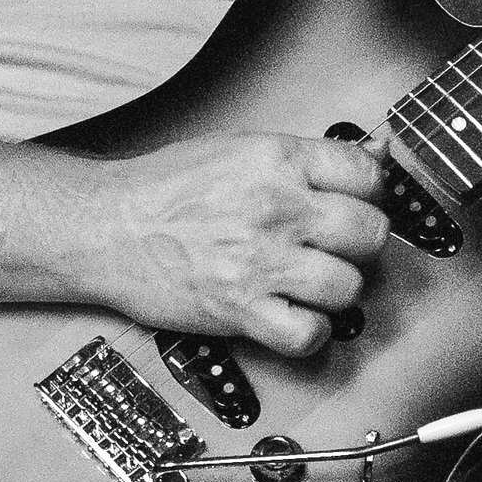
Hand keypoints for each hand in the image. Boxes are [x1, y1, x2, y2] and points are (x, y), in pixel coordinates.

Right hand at [91, 129, 389, 357]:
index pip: (369, 174)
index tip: (359, 203)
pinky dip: (310, 333)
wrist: (105, 228)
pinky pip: (309, 334)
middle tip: (339, 247)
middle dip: (361, 244)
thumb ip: (305, 157)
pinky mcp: (240, 311)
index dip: (371, 193)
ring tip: (314, 283)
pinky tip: (295, 316)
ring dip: (337, 290)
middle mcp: (276, 208)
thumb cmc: (164, 188)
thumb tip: (376, 156)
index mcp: (277, 160)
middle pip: (369, 233)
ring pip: (348, 287)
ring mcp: (260, 262)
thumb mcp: (239, 147)